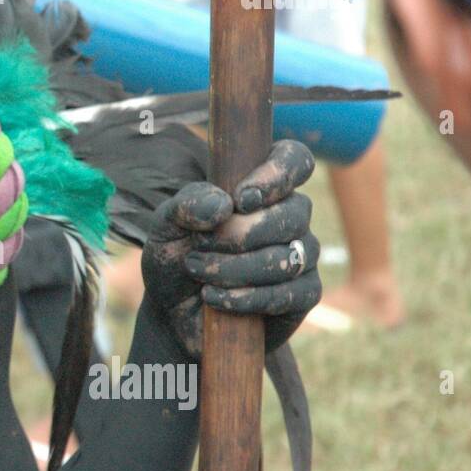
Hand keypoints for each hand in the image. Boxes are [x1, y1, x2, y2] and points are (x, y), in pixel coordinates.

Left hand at [141, 140, 321, 359]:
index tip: (241, 199)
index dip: (277, 175)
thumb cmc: (176, 257)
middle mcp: (290, 216)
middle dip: (239, 235)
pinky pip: (291, 293)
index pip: (294, 159)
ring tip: (198, 272)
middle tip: (199, 249)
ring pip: (289, 256)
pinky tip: (214, 298)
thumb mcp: (166, 226)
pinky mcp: (304, 294)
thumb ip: (187, 205)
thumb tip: (223, 205)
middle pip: (293, 213)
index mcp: (262, 186)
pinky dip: (246, 297)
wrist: (174, 312)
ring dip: (235, 268)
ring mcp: (302, 254)